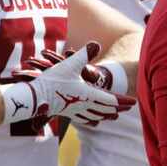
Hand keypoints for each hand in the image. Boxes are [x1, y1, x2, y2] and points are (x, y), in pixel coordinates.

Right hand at [0, 42, 133, 126]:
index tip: (134, 102)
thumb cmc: (52, 80)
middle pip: (106, 109)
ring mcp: (75, 111)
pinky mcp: (65, 112)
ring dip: (107, 115)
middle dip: (119, 108)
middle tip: (130, 108)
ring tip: (115, 116)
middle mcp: (84, 105)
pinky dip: (92, 120)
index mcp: (88, 95)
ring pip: (96, 116)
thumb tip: (96, 43)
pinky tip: (94, 122)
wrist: (32, 98)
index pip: (111, 100)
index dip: (123, 101)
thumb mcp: (69, 64)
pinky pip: (83, 119)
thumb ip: (84, 54)